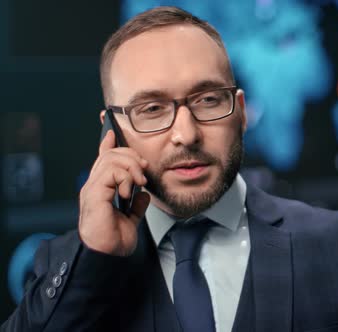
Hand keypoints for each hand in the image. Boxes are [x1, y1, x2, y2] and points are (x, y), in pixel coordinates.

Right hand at [78, 130, 150, 255]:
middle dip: (131, 156)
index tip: (113, 133)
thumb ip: (136, 205)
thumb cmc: (114, 241)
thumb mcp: (130, 218)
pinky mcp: (94, 194)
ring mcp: (92, 189)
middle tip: (144, 171)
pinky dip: (126, 178)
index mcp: (101, 189)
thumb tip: (144, 194)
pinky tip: (129, 191)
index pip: (101, 160)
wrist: (108, 256)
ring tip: (139, 182)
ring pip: (112, 160)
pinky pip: (112, 172)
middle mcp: (94, 185)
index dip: (107, 144)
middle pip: (110, 155)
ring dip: (132, 167)